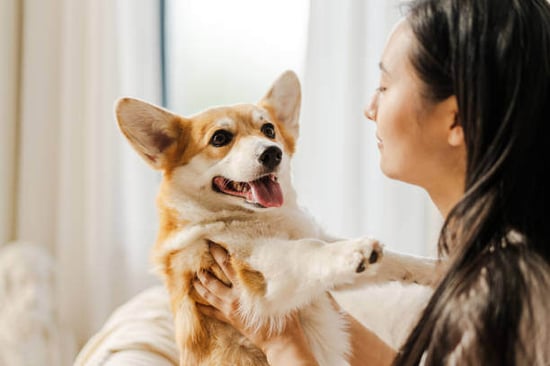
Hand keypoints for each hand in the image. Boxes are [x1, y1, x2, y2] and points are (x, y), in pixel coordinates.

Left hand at [193, 242, 318, 364]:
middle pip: (214, 279)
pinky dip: (203, 307)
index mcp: (245, 287)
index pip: (228, 265)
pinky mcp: (230, 319)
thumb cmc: (283, 313)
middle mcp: (234, 297)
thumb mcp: (278, 290)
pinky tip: (196, 303)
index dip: (220, 253)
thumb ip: (269, 275)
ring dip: (200, 285)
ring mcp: (230, 309)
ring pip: (209, 295)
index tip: (214, 242)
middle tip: (198, 256)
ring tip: (194, 276)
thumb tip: (270, 257)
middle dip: (205, 266)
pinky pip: (212, 312)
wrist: (280, 339)